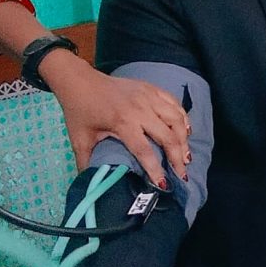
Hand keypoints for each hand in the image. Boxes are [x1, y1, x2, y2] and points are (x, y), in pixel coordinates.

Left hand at [46, 56, 189, 186]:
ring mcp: (148, 96)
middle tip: (182, 174)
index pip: (144, 150)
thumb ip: (86, 163)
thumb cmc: (80, 111)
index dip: (155, 169)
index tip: (163, 185)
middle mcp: (140, 109)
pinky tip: (185, 131)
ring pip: (176, 119)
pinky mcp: (151, 89)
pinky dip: (183, 118)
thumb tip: (91, 185)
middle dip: (177, 158)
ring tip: (186, 155)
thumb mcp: (80, 139)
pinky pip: (174, 104)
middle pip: (168, 136)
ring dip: (184, 139)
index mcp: (122, 122)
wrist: (80, 81)